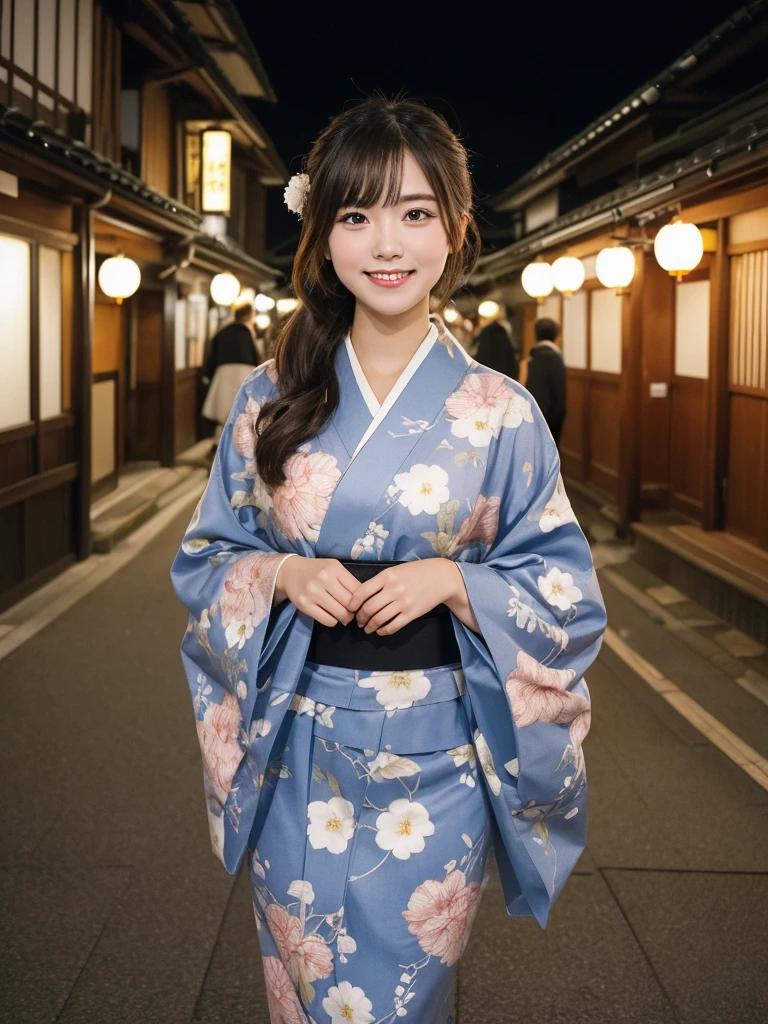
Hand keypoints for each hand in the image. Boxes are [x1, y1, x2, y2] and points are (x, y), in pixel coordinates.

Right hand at [275, 556, 359, 626]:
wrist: (290, 572)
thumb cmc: (317, 570)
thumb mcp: (334, 568)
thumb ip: (348, 581)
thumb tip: (364, 602)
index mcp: (334, 568)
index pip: (357, 590)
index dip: (362, 600)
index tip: (360, 604)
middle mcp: (323, 579)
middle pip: (349, 603)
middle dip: (354, 611)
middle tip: (352, 612)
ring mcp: (313, 593)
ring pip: (340, 614)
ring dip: (345, 618)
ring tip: (343, 615)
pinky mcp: (305, 605)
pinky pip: (328, 621)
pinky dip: (333, 621)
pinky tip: (331, 615)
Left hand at [347, 560, 462, 635]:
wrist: (442, 578)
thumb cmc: (417, 571)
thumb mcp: (396, 570)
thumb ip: (380, 581)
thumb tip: (362, 595)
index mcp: (387, 576)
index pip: (362, 592)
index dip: (352, 603)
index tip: (349, 608)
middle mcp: (393, 590)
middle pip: (368, 608)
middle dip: (360, 617)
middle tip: (358, 621)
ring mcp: (403, 603)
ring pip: (379, 619)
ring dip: (369, 626)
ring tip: (367, 628)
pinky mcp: (412, 614)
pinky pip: (393, 626)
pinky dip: (383, 630)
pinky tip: (380, 630)